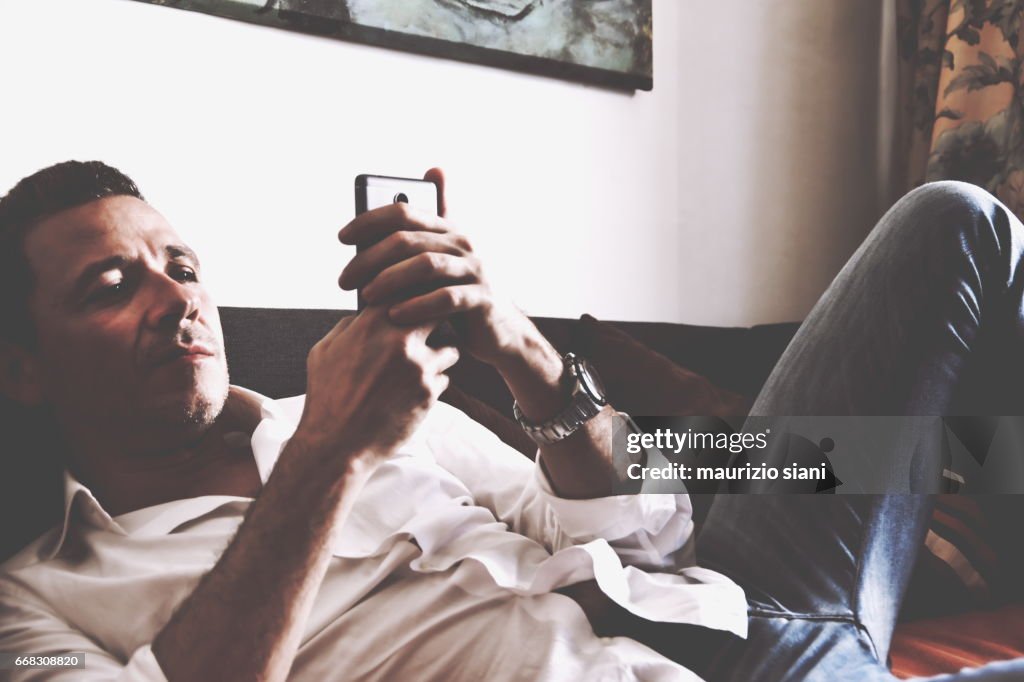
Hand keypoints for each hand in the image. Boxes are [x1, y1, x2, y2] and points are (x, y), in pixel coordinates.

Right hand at [295, 306, 458, 470]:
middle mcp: (399, 339)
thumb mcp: (323, 352)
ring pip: (450, 348)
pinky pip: (445, 379)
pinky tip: (417, 393)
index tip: (417, 304)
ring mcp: (418, 366)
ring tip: (425, 367)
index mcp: (371, 324)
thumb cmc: (326, 398)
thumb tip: (363, 315)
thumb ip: (347, 327)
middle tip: (435, 331)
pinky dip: (435, 384)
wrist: (336, 444)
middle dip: (438, 321)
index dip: (415, 296)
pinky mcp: (429, 392)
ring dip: (441, 356)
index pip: (407, 290)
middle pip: (437, 312)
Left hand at [337, 168, 534, 367]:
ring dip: (390, 279)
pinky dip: (418, 305)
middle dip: (370, 258)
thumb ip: (419, 235)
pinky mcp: (482, 298)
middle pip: (408, 239)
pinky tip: (395, 315)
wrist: (500, 331)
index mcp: (448, 230)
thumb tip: (405, 193)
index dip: (369, 221)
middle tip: (344, 279)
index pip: (403, 212)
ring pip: (426, 265)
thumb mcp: (439, 263)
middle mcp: (463, 244)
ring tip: (365, 296)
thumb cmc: (459, 297)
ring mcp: (475, 270)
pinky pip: (446, 298)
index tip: (342, 238)